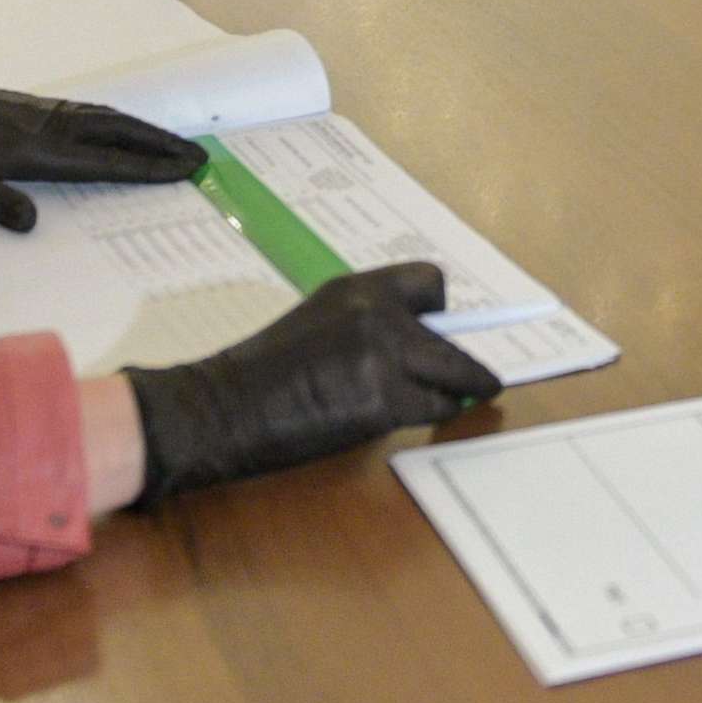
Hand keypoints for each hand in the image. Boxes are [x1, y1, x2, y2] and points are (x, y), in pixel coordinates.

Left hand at [0, 54, 206, 231]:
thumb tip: (35, 226)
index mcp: (31, 149)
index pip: (102, 161)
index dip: (145, 167)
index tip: (185, 170)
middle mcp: (43, 125)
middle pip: (115, 131)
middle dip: (158, 144)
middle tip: (198, 156)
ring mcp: (35, 111)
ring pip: (102, 118)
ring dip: (141, 130)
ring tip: (171, 143)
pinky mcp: (24, 106)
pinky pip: (84, 112)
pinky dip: (114, 121)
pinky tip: (116, 127)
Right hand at [125, 263, 500, 504]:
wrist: (223, 408)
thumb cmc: (261, 374)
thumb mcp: (317, 322)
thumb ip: (366, 326)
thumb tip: (417, 347)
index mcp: (357, 288)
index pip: (431, 281)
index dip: (442, 311)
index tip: (443, 331)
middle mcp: (377, 312)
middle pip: (453, 337)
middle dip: (467, 364)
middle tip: (478, 381)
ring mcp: (384, 355)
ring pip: (453, 377)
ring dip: (450, 395)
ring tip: (440, 405)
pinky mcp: (383, 400)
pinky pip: (431, 410)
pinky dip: (428, 418)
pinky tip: (405, 421)